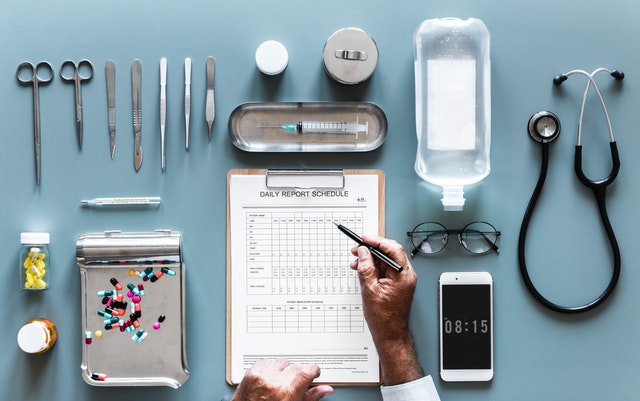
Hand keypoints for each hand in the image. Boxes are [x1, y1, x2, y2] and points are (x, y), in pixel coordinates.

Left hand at [231, 359, 333, 400]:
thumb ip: (311, 397)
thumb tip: (326, 389)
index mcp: (287, 393)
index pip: (308, 370)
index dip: (313, 370)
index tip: (314, 373)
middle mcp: (274, 382)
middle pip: (296, 366)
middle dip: (298, 374)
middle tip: (294, 385)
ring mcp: (261, 376)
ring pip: (282, 362)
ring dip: (284, 370)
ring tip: (280, 383)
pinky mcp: (251, 373)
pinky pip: (267, 361)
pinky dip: (270, 368)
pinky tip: (270, 379)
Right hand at [350, 234, 423, 384]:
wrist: (390, 333)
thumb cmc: (384, 318)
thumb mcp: (370, 290)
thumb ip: (366, 268)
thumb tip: (363, 252)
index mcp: (403, 276)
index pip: (392, 249)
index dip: (377, 241)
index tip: (364, 238)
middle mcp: (406, 275)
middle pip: (390, 253)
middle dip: (372, 249)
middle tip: (357, 248)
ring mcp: (402, 279)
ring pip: (386, 260)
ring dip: (370, 259)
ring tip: (356, 262)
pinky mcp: (397, 283)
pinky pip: (385, 269)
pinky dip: (374, 267)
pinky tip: (363, 269)